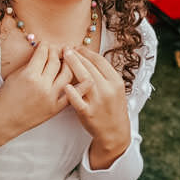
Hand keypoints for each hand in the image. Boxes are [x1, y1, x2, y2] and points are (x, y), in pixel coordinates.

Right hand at [0, 42, 72, 153]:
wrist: (4, 120)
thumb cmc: (5, 98)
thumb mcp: (14, 77)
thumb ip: (28, 64)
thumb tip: (40, 54)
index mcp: (29, 75)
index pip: (42, 54)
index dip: (44, 46)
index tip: (45, 44)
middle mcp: (42, 85)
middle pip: (55, 61)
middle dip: (56, 51)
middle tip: (56, 49)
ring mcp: (51, 97)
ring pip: (67, 74)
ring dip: (69, 63)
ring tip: (67, 59)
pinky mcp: (56, 108)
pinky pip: (73, 94)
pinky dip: (80, 85)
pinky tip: (82, 75)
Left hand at [62, 47, 129, 167]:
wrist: (114, 131)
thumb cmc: (111, 107)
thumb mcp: (114, 89)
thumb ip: (103, 75)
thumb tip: (88, 58)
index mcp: (115, 82)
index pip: (100, 61)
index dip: (87, 52)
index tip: (77, 47)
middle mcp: (108, 89)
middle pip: (90, 67)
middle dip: (77, 55)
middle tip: (66, 48)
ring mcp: (98, 101)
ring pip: (85, 79)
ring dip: (73, 65)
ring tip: (63, 56)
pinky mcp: (88, 113)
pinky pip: (79, 101)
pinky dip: (72, 93)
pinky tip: (65, 85)